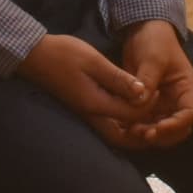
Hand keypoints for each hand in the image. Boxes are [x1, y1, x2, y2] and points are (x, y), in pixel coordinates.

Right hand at [19, 32, 151, 144]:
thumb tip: (143, 91)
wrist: (34, 55)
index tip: (156, 88)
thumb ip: (119, 79)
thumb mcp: (94, 61)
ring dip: (132, 131)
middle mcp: (91, 115)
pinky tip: (129, 109)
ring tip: (147, 116)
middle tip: (157, 120)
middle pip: (122, 138)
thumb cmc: (63, 54)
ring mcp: (86, 114)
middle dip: (142, 134)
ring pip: (114, 134)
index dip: (147, 105)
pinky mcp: (83, 109)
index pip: (131, 115)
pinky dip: (121, 123)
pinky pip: (106, 125)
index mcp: (96, 104)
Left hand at [113, 20, 192, 148]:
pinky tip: (122, 127)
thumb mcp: (153, 57)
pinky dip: (136, 128)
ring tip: (128, 131)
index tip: (155, 130)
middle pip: (177, 129)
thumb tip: (140, 103)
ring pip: (160, 129)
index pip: (189, 115)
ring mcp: (162, 104)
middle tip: (139, 133)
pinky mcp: (147, 105)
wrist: (142, 30)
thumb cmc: (155, 40)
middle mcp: (177, 100)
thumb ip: (148, 80)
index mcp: (186, 88)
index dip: (175, 126)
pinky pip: (145, 122)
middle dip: (160, 135)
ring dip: (147, 134)